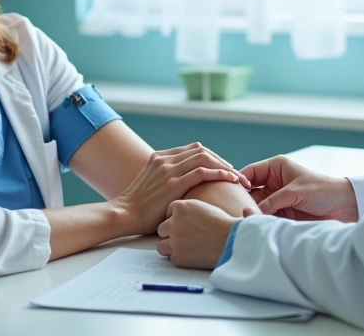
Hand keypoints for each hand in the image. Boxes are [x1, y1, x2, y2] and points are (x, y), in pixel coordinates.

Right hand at [115, 143, 248, 235]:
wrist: (125, 214)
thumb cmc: (141, 208)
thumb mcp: (154, 186)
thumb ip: (169, 180)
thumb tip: (189, 188)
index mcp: (160, 157)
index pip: (194, 150)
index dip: (213, 158)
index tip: (225, 169)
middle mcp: (165, 159)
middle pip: (201, 150)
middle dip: (222, 161)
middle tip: (236, 174)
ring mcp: (168, 169)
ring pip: (204, 157)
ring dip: (225, 166)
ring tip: (238, 178)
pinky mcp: (173, 182)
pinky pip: (202, 172)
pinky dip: (219, 173)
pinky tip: (230, 180)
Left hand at [157, 199, 237, 268]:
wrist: (233, 241)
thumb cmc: (224, 224)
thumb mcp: (205, 207)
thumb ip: (190, 210)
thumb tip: (183, 215)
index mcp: (181, 207)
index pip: (168, 212)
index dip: (176, 219)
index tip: (185, 224)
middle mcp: (174, 223)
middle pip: (162, 229)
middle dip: (171, 233)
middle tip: (185, 237)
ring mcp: (174, 241)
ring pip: (161, 245)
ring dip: (171, 247)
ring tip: (185, 248)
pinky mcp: (178, 257)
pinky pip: (172, 258)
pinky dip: (181, 258)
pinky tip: (193, 255)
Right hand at [241, 155, 358, 221]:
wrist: (344, 206)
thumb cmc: (322, 190)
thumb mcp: (295, 192)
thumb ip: (271, 202)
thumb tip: (248, 213)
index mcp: (275, 168)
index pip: (249, 173)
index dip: (239, 183)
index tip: (232, 194)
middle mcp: (273, 182)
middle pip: (249, 192)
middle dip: (243, 201)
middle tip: (235, 212)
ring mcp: (277, 198)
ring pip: (256, 206)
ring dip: (252, 213)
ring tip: (244, 221)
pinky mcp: (282, 213)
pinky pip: (265, 217)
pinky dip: (261, 221)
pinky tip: (255, 226)